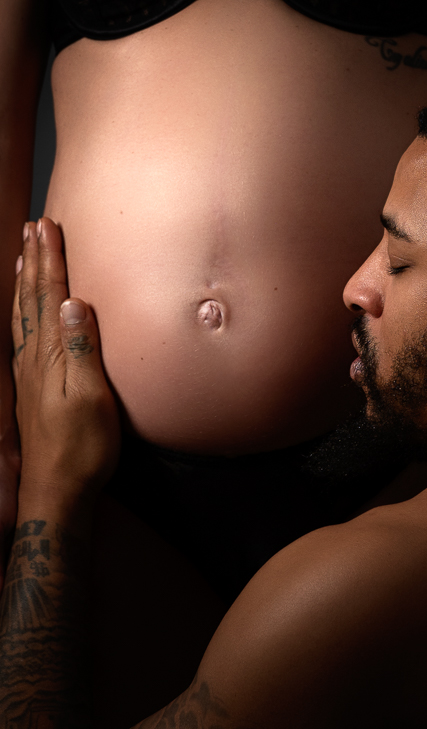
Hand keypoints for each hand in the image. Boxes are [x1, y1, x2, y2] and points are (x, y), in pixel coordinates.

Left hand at [12, 218, 119, 501]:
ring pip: (25, 317)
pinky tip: (26, 313)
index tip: (48, 227)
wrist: (57, 492)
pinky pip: (24, 338)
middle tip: (34, 227)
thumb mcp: (91, 399)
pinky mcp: (32, 390)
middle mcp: (34, 360)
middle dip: (35, 262)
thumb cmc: (82, 449)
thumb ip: (82, 349)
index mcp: (50, 357)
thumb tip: (74, 303)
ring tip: (26, 258)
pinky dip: (24, 314)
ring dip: (26, 284)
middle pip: (33, 301)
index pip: (51, 298)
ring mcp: (30, 375)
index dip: (50, 261)